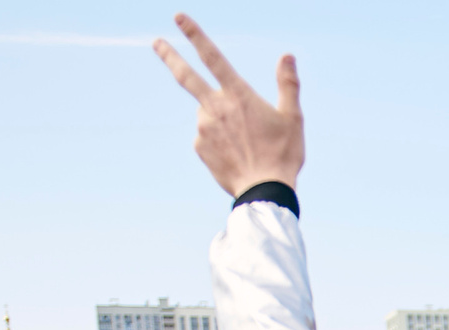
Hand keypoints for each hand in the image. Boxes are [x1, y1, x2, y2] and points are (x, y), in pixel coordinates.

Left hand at [153, 14, 304, 197]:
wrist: (264, 191)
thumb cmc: (283, 154)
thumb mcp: (293, 118)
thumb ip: (288, 84)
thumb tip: (287, 56)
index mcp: (238, 95)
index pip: (212, 57)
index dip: (194, 34)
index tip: (178, 18)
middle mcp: (215, 107)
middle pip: (185, 76)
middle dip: (169, 55)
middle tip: (156, 42)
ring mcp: (203, 127)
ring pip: (208, 114)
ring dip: (221, 120)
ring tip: (245, 143)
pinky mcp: (199, 147)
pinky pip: (207, 137)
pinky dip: (219, 140)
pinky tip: (236, 154)